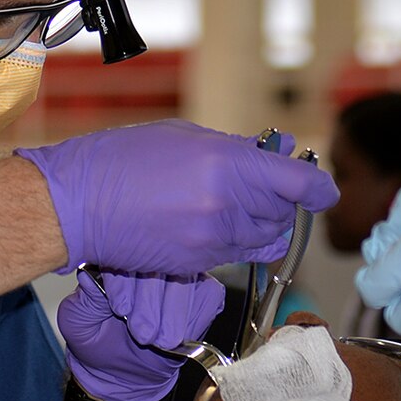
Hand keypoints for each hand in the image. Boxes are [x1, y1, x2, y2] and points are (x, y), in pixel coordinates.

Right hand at [17, 121, 337, 274]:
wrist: (79, 206)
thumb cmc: (125, 159)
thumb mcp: (186, 136)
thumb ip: (237, 150)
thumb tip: (276, 153)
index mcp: (226, 166)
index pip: (297, 184)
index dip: (318, 187)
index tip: (322, 189)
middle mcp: (225, 207)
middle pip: (283, 213)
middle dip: (282, 200)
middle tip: (264, 182)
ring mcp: (212, 241)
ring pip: (264, 238)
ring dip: (262, 222)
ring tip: (236, 201)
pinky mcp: (198, 265)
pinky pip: (236, 253)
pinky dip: (236, 238)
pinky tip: (211, 220)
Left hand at [59, 269, 228, 400]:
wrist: (121, 375)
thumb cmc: (97, 342)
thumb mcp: (78, 323)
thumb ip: (85, 300)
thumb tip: (89, 277)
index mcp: (119, 258)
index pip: (127, 253)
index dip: (124, 282)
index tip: (119, 309)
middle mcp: (153, 259)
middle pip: (161, 264)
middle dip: (150, 302)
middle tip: (141, 333)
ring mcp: (181, 273)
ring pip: (186, 279)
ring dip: (172, 314)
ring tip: (157, 341)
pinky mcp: (204, 292)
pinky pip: (208, 294)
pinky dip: (194, 317)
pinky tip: (177, 335)